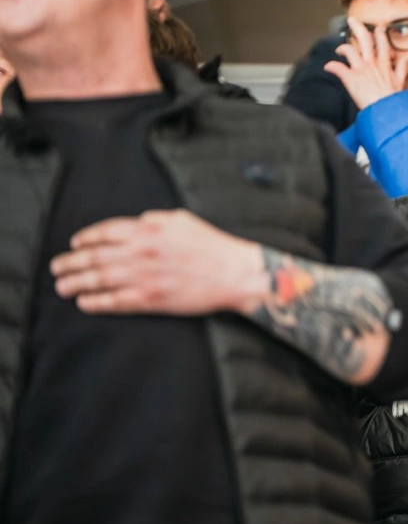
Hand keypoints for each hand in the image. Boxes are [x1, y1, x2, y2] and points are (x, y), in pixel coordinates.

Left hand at [51, 210, 266, 315]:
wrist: (234, 273)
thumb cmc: (212, 246)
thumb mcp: (182, 220)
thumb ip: (154, 219)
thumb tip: (135, 223)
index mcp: (149, 230)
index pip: (106, 232)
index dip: (86, 238)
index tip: (76, 243)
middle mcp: (142, 252)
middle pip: (96, 256)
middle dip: (72, 262)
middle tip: (57, 268)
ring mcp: (145, 277)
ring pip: (100, 279)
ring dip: (77, 283)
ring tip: (62, 287)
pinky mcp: (151, 300)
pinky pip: (116, 302)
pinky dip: (97, 302)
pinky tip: (85, 303)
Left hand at [324, 18, 407, 109]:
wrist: (386, 110)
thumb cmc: (394, 99)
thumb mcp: (401, 82)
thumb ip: (402, 68)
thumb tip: (407, 58)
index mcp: (384, 63)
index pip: (382, 42)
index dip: (379, 33)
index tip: (377, 29)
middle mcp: (372, 63)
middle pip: (364, 39)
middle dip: (358, 27)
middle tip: (352, 20)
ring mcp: (360, 69)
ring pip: (349, 50)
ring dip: (342, 48)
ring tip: (339, 49)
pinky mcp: (350, 78)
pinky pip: (338, 68)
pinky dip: (331, 66)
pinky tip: (328, 67)